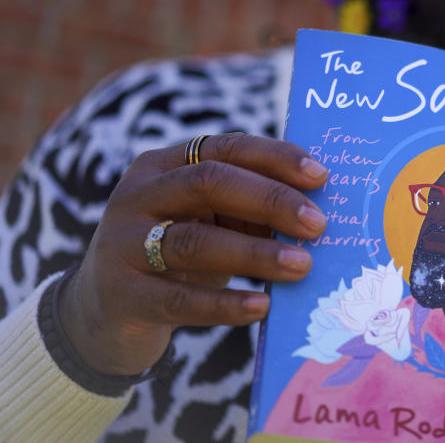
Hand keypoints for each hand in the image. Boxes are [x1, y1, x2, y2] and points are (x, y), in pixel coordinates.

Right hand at [60, 133, 328, 375]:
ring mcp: (122, 244)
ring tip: (302, 266)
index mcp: (164, 165)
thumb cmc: (179, 256)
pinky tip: (262, 307)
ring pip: (194, 242)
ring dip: (255, 254)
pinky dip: (225, 304)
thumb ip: (251, 211)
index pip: (226, 148)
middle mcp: (137, 195)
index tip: (321, 176)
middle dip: (270, 201)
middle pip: (208, 183)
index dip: (275, 158)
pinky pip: (179, 299)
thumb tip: (317, 215)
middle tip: (318, 224)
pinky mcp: (121, 295)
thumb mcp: (209, 222)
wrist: (105, 314)